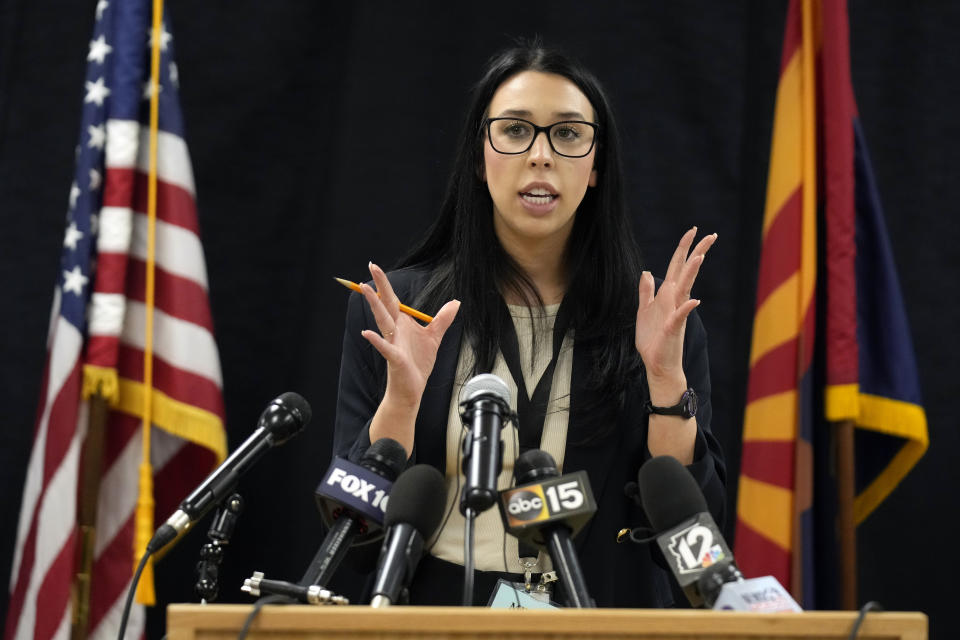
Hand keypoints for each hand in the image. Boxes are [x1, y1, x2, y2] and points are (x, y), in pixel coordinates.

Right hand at [360, 262, 459, 407]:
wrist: (412, 389)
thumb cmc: (418, 364)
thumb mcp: (434, 337)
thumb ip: (443, 319)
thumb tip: (456, 302)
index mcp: (401, 324)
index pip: (392, 299)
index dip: (384, 283)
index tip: (375, 267)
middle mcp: (394, 331)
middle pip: (385, 304)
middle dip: (378, 286)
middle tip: (370, 267)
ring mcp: (393, 344)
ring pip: (382, 321)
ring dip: (375, 305)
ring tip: (366, 289)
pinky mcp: (394, 358)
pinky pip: (385, 348)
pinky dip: (376, 340)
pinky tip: (367, 333)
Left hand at [635, 228, 715, 391]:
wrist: (657, 364)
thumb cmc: (653, 340)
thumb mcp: (643, 311)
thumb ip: (646, 292)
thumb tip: (646, 272)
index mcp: (667, 295)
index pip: (676, 267)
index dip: (683, 249)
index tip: (692, 231)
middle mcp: (675, 301)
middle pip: (686, 272)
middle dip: (696, 253)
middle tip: (710, 235)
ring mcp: (677, 314)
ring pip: (685, 290)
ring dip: (691, 274)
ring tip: (699, 256)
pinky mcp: (674, 329)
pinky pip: (680, 317)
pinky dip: (686, 308)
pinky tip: (693, 301)